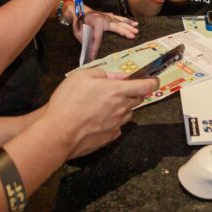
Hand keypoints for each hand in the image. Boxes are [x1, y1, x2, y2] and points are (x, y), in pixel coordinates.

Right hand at [40, 69, 157, 158]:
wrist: (58, 132)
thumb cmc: (68, 100)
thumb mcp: (82, 76)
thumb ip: (103, 73)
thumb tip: (118, 76)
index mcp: (117, 91)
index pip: (146, 86)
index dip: (153, 81)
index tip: (153, 80)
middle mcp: (122, 108)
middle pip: (138, 100)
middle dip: (133, 94)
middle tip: (117, 91)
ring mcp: (117, 124)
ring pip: (128, 114)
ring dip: (122, 108)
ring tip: (103, 106)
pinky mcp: (109, 138)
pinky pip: (117, 127)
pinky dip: (112, 122)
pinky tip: (97, 121)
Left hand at [73, 10, 139, 60]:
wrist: (79, 11)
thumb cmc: (79, 23)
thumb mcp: (79, 32)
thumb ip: (85, 41)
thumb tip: (88, 53)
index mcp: (96, 23)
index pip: (97, 38)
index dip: (95, 49)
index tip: (93, 57)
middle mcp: (104, 19)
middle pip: (116, 27)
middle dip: (124, 32)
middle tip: (133, 37)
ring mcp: (108, 16)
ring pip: (120, 22)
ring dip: (129, 26)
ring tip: (136, 30)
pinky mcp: (110, 16)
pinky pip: (120, 18)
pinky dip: (128, 21)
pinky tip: (135, 23)